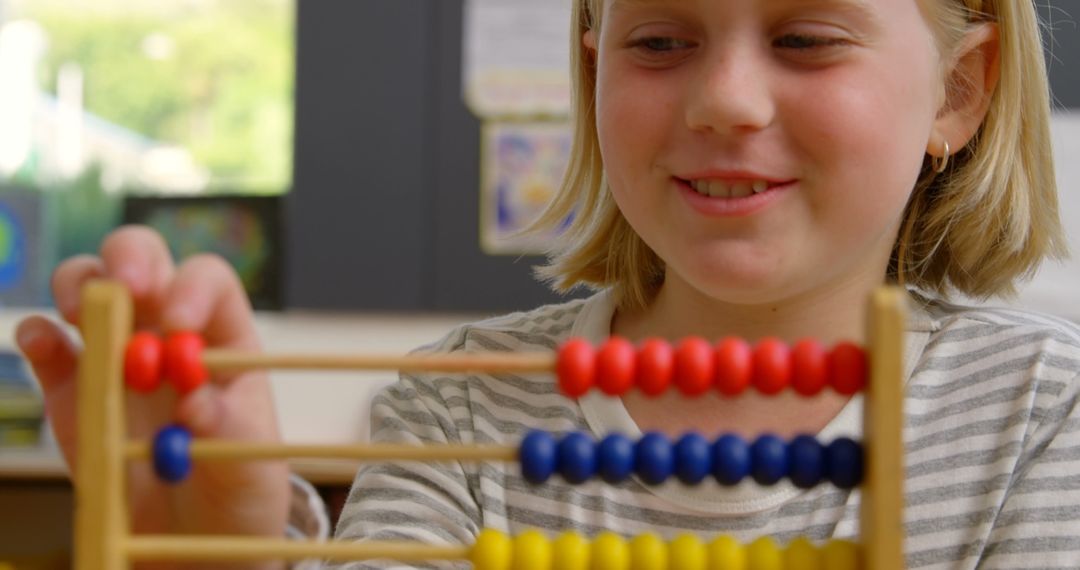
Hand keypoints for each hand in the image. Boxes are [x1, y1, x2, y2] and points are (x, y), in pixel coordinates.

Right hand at [16, 225, 288, 568]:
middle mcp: (166, 330)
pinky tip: (44, 344)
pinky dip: (37, 334)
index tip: (179, 325)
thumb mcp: (252, 470)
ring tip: (84, 317)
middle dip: (129, 259)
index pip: (209, 281)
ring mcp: (114, 352)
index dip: (192, 288)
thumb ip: (231, 433)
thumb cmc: (237, 491)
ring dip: (81, 286)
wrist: (194, 540)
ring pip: (90, 286)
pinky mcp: (70, 388)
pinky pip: (46, 346)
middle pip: (144, 261)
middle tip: (124, 288)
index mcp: (222, 337)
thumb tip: (196, 402)